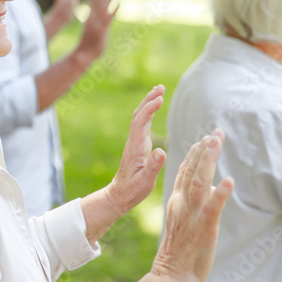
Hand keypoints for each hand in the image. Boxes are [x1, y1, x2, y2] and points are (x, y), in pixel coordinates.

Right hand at [77, 0, 120, 62]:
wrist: (83, 55)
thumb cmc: (89, 42)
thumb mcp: (93, 27)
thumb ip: (99, 19)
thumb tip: (105, 12)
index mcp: (90, 15)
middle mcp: (93, 16)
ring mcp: (96, 23)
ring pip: (104, 5)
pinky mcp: (101, 30)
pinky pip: (108, 18)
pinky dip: (113, 10)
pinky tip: (119, 2)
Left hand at [106, 85, 167, 214]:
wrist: (119, 194)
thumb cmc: (133, 190)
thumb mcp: (145, 182)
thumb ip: (153, 167)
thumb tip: (161, 151)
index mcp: (136, 148)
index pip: (140, 123)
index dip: (149, 109)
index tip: (160, 99)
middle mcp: (134, 142)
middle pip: (139, 115)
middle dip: (149, 100)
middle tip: (161, 87)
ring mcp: (135, 142)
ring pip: (140, 117)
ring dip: (148, 103)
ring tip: (159, 90)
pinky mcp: (138, 145)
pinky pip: (143, 123)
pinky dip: (149, 112)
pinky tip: (154, 106)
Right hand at [152, 131, 232, 281]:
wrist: (171, 275)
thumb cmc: (181, 252)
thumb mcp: (183, 221)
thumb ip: (192, 202)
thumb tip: (208, 188)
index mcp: (177, 201)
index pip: (184, 171)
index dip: (195, 153)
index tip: (205, 137)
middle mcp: (183, 203)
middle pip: (192, 170)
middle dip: (204, 150)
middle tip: (216, 132)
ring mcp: (192, 214)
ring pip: (199, 182)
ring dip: (208, 161)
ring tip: (216, 142)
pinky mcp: (204, 227)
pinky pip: (212, 207)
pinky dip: (220, 193)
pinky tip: (229, 181)